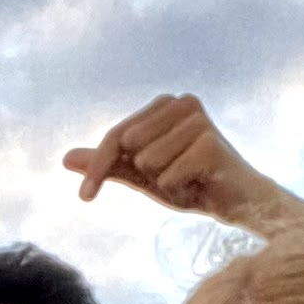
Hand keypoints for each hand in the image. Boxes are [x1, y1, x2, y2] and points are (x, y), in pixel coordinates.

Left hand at [62, 95, 284, 223]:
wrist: (237, 202)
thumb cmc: (190, 183)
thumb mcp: (142, 174)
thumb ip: (108, 164)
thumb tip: (65, 159)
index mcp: (165, 103)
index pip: (115, 135)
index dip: (97, 167)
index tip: (84, 197)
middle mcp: (182, 102)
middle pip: (126, 145)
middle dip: (144, 174)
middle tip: (175, 176)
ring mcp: (198, 120)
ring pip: (147, 162)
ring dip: (165, 182)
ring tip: (189, 179)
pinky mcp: (209, 143)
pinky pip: (167, 177)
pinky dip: (179, 189)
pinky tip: (201, 184)